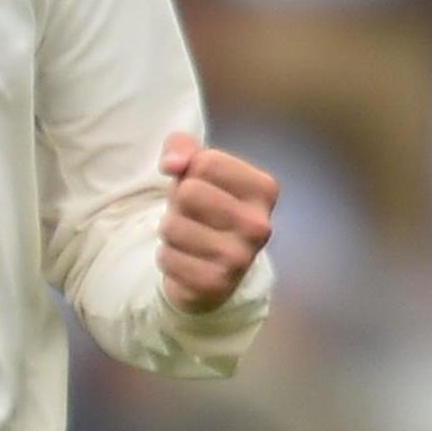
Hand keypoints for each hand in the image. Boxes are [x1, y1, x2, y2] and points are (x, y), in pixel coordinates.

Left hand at [156, 133, 277, 312]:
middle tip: (192, 215)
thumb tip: (173, 164)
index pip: (206, 162)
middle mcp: (261, 224)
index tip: (200, 186)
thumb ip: (181, 147)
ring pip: (171, 226)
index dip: (189, 172)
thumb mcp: (195, 166)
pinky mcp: (216, 284)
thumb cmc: (204, 205)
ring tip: (189, 238)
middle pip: (188, 192)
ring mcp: (241, 258)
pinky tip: (187, 260)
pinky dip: (167, 258)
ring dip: (170, 231)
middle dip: (177, 202)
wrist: (212, 266)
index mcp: (264, 188)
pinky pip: (167, 258)